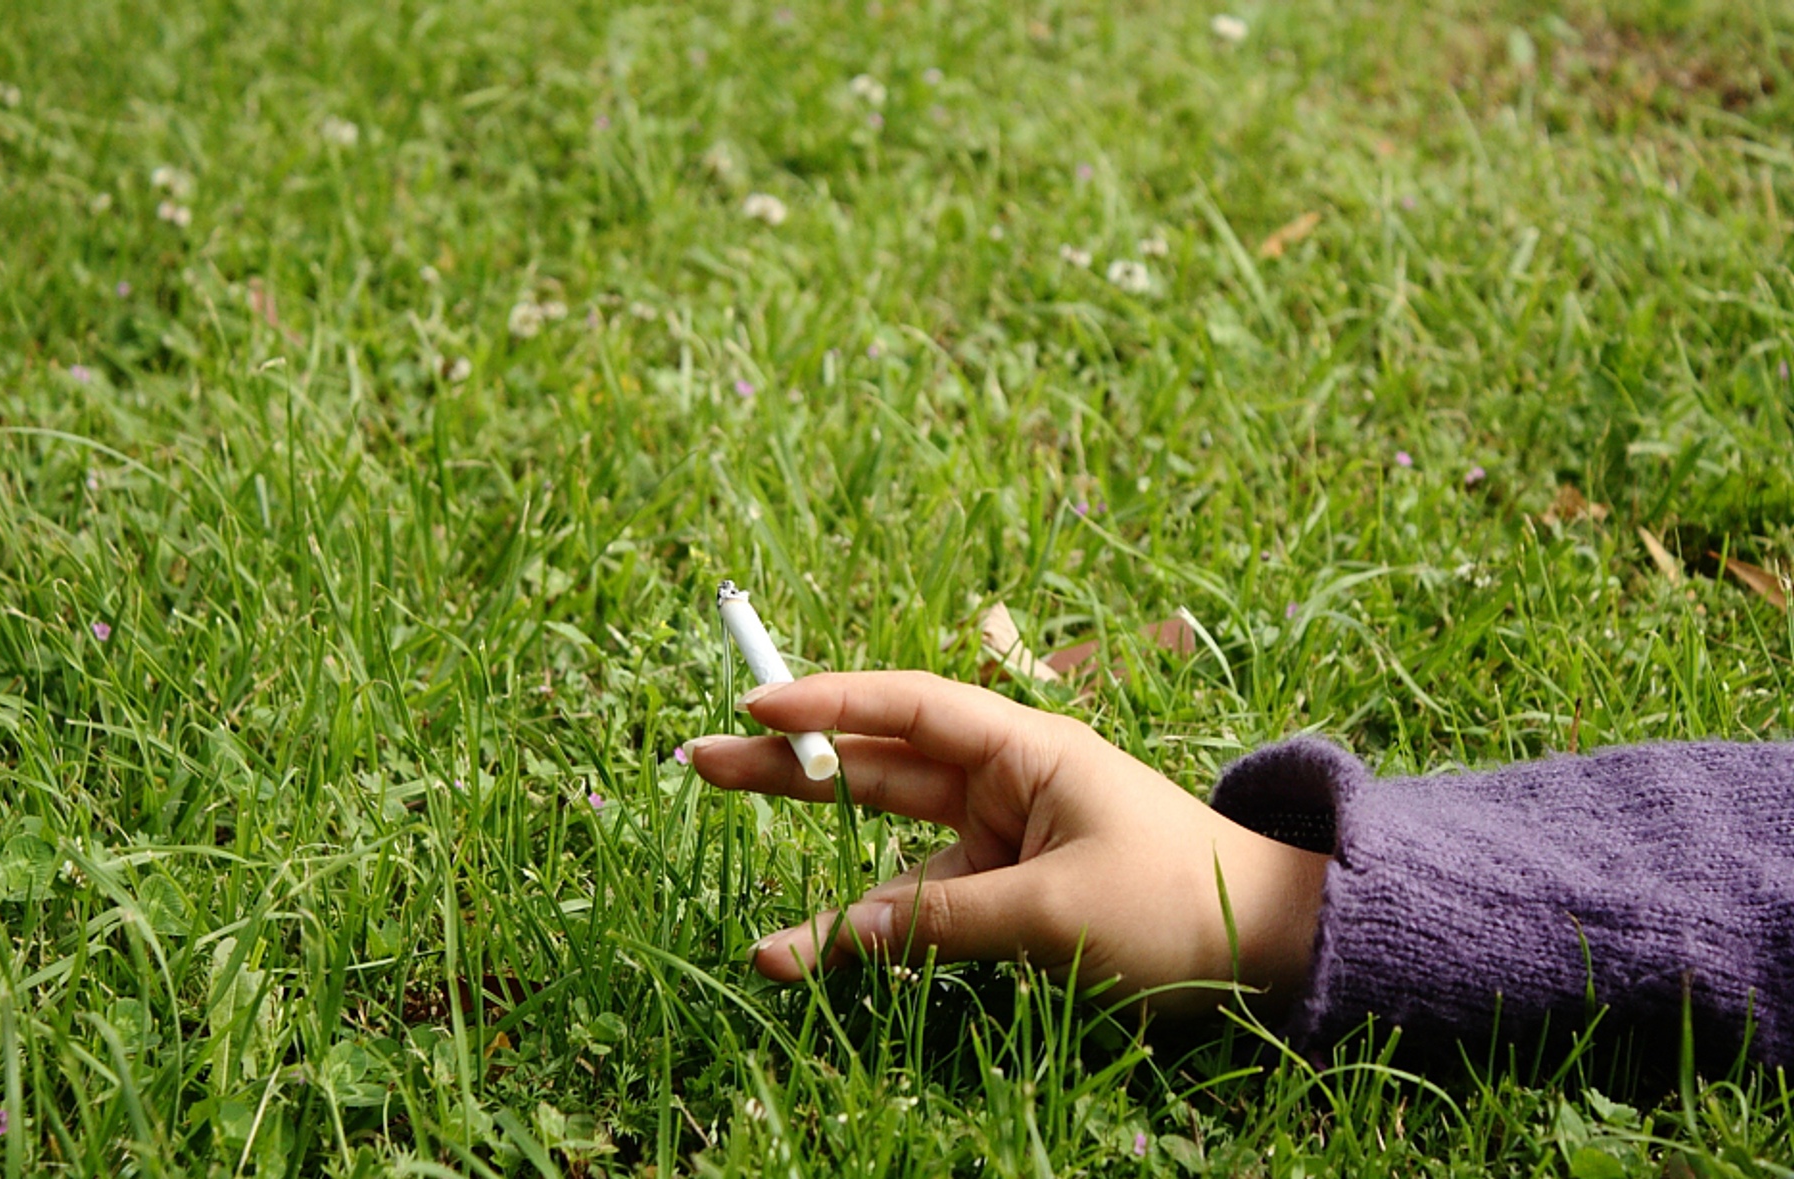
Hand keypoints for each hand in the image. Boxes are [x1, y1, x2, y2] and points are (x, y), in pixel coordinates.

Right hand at [684, 671, 1329, 1016]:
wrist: (1274, 949)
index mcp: (1027, 750)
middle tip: (699, 760)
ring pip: (889, 844)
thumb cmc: (1178, 905)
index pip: (908, 708)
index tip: (751, 705)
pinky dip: (871, 927)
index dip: (826, 703)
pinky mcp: (1007, 894)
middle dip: (791, 763)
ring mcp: (1003, 840)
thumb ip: (938, 922)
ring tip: (750, 915)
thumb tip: (831, 939)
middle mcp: (1006, 782)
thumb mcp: (1053, 914)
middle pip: (879, 764)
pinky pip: (922, 903)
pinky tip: (812, 953)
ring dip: (821, 869)